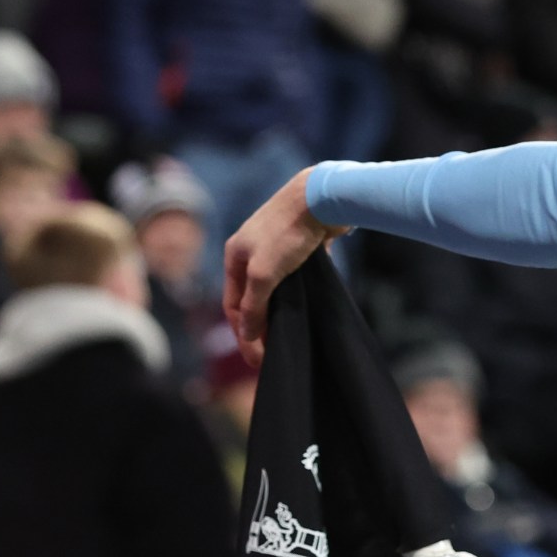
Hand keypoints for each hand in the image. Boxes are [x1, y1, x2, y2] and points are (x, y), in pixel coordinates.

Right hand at [223, 170, 348, 364]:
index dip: (243, 333)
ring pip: (274, 289)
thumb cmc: (288, 233)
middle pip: (252, 298)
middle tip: (272, 353)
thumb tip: (246, 333)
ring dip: (278, 312)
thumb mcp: (265, 273)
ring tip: (290, 337)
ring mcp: (276, 248)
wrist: (323, 198)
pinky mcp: (301, 247)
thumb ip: (254, 304)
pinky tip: (307, 311)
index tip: (257, 358)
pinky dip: (296, 297)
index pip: (233, 304)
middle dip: (259, 326)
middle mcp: (252, 251)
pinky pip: (294, 279)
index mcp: (235, 255)